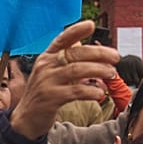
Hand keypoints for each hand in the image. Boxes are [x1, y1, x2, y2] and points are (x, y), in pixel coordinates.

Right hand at [10, 20, 119, 139]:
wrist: (26, 118)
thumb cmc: (43, 93)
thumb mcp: (50, 72)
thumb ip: (65, 59)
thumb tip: (81, 42)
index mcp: (46, 57)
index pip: (62, 39)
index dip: (76, 31)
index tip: (91, 25)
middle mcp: (45, 66)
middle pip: (75, 53)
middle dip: (98, 53)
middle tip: (116, 57)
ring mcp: (47, 81)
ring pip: (77, 70)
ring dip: (98, 70)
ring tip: (112, 74)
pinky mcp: (51, 98)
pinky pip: (75, 91)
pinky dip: (90, 91)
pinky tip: (100, 93)